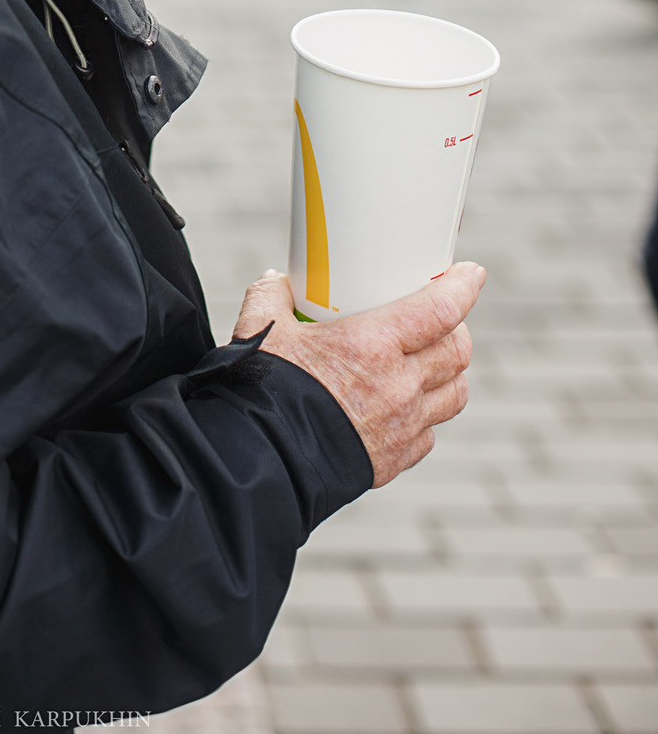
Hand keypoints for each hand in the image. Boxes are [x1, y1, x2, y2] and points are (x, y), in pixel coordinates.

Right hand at [232, 262, 483, 485]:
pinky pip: (429, 431)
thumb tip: (277, 280)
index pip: (440, 309)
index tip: (471, 273)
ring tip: (433, 360)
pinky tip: (408, 405)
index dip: (463, 287)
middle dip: (458, 329)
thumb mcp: (261, 328)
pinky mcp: (396, 459)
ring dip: (450, 372)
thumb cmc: (264, 388)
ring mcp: (403, 425)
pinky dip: (427, 414)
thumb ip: (271, 296)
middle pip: (457, 351)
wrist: (262, 460)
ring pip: (455, 393)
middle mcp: (399, 384)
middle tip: (444, 317)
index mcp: (373, 343)